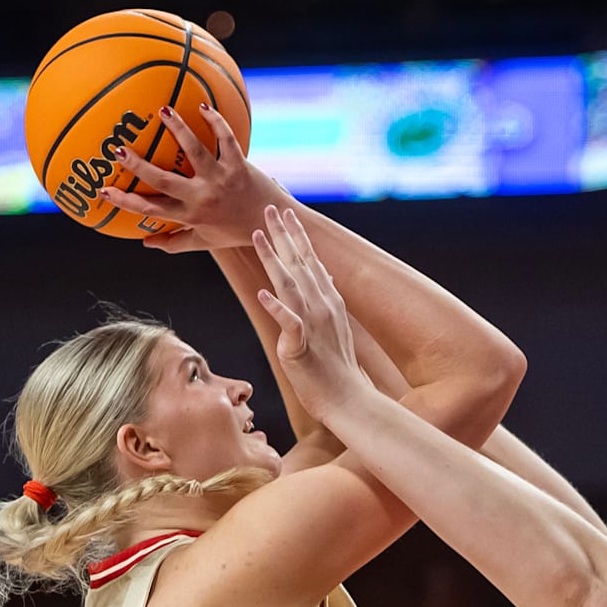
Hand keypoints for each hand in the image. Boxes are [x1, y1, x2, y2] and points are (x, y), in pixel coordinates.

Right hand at [99, 103, 286, 250]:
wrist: (272, 224)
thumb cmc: (235, 232)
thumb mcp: (205, 241)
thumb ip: (175, 242)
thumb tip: (145, 243)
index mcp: (191, 216)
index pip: (152, 210)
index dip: (126, 202)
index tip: (102, 191)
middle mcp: (203, 199)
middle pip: (165, 181)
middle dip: (139, 166)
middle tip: (118, 150)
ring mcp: (221, 181)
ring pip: (195, 152)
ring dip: (178, 130)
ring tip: (162, 111)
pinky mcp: (239, 166)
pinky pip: (226, 140)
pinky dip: (216, 122)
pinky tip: (203, 106)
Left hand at [253, 204, 367, 423]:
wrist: (348, 398)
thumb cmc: (338, 369)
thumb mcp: (336, 328)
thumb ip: (328, 301)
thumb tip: (326, 277)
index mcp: (329, 302)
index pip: (311, 261)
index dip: (297, 236)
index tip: (286, 213)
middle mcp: (323, 306)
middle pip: (300, 264)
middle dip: (284, 234)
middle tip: (270, 207)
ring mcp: (314, 324)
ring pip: (291, 284)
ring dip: (274, 257)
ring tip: (258, 234)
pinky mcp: (302, 345)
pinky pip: (289, 322)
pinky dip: (277, 307)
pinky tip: (262, 293)